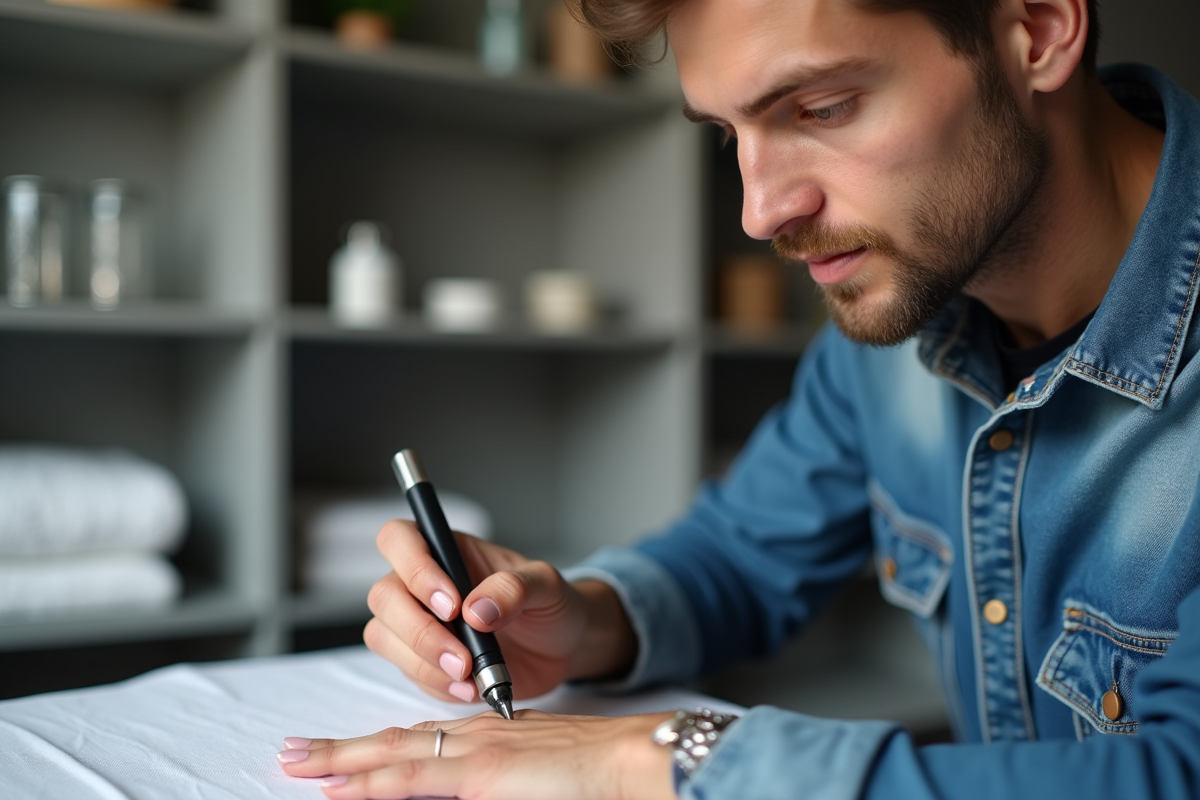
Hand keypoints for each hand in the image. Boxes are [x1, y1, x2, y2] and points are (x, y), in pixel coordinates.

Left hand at [276, 710, 677, 799]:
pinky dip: (373, 782)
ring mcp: (475, 750)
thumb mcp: (535, 776)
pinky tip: (341, 788)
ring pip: (392, 753)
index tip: (340, 757)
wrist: (630, 759)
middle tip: (292, 753)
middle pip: (393, 741)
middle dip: (339, 750)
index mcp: (488, 736)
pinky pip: (414, 778)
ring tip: (297, 764)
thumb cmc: (596, 771)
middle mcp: (474, 734)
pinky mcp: (481, 772)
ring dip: (340, 761)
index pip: (418, 739)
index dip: (375, 747)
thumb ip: (500, 781)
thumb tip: (473, 787)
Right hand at [365, 520, 632, 703]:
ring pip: (384, 637)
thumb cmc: (550, 604)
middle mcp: (422, 584)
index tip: (452, 603)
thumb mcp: (547, 586)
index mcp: (448, 551)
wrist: (561, 648)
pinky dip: (436, 685)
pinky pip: (407, 673)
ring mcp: (417, 623)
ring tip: (469, 675)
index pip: (400, 539)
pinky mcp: (422, 661)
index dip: (413, 568)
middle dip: (420, 631)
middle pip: (384, 596)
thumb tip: (477, 608)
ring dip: (423, 662)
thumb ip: (515, 588)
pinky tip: (470, 688)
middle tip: (463, 656)